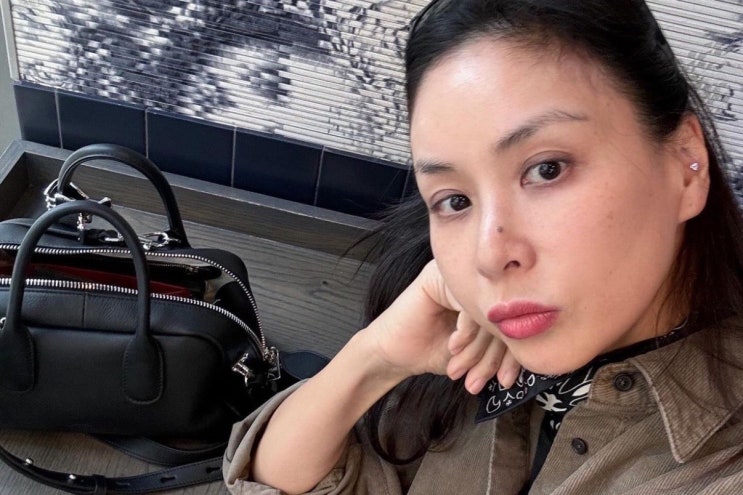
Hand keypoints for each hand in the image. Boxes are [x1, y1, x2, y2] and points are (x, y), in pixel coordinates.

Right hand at [362, 259, 520, 391]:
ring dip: (476, 349)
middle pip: (500, 314)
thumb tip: (534, 352)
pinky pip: (465, 303)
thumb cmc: (433, 351)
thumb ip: (500, 345)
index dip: (512, 353)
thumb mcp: (476, 353)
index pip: (511, 319)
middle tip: (481, 381)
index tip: (507, 381)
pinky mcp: (436, 277)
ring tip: (466, 372)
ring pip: (484, 310)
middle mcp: (473, 280)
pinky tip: (453, 348)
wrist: (393, 355)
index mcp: (486, 294)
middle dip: (492, 356)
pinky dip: (464, 331)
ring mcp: (454, 276)